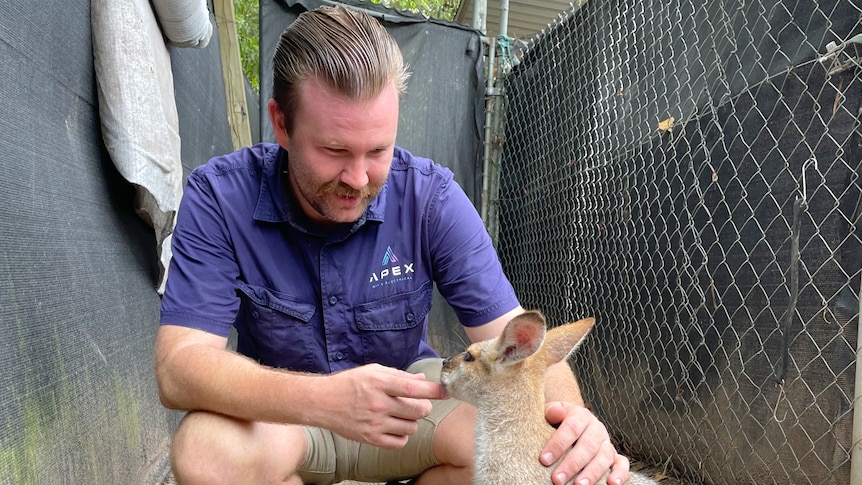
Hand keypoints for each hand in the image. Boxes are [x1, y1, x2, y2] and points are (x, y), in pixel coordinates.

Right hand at [323, 363, 445, 448]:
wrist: (322, 402)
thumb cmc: (349, 383)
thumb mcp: (373, 371)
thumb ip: (399, 375)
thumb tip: (422, 381)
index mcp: (380, 383)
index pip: (414, 388)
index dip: (434, 391)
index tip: (447, 391)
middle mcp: (379, 403)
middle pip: (418, 410)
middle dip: (423, 406)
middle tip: (418, 404)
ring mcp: (375, 423)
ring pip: (411, 427)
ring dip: (412, 421)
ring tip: (401, 415)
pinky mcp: (370, 438)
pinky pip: (399, 442)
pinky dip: (402, 435)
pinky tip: (395, 427)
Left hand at [540, 401, 628, 484]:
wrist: (571, 424)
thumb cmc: (556, 422)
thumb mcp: (550, 412)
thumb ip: (551, 411)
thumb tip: (555, 412)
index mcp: (581, 415)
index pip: (571, 428)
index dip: (558, 444)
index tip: (544, 459)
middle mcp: (597, 428)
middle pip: (587, 445)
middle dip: (572, 464)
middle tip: (557, 479)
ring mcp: (607, 443)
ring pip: (604, 457)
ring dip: (592, 473)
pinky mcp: (615, 456)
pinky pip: (621, 464)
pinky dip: (620, 474)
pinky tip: (613, 484)